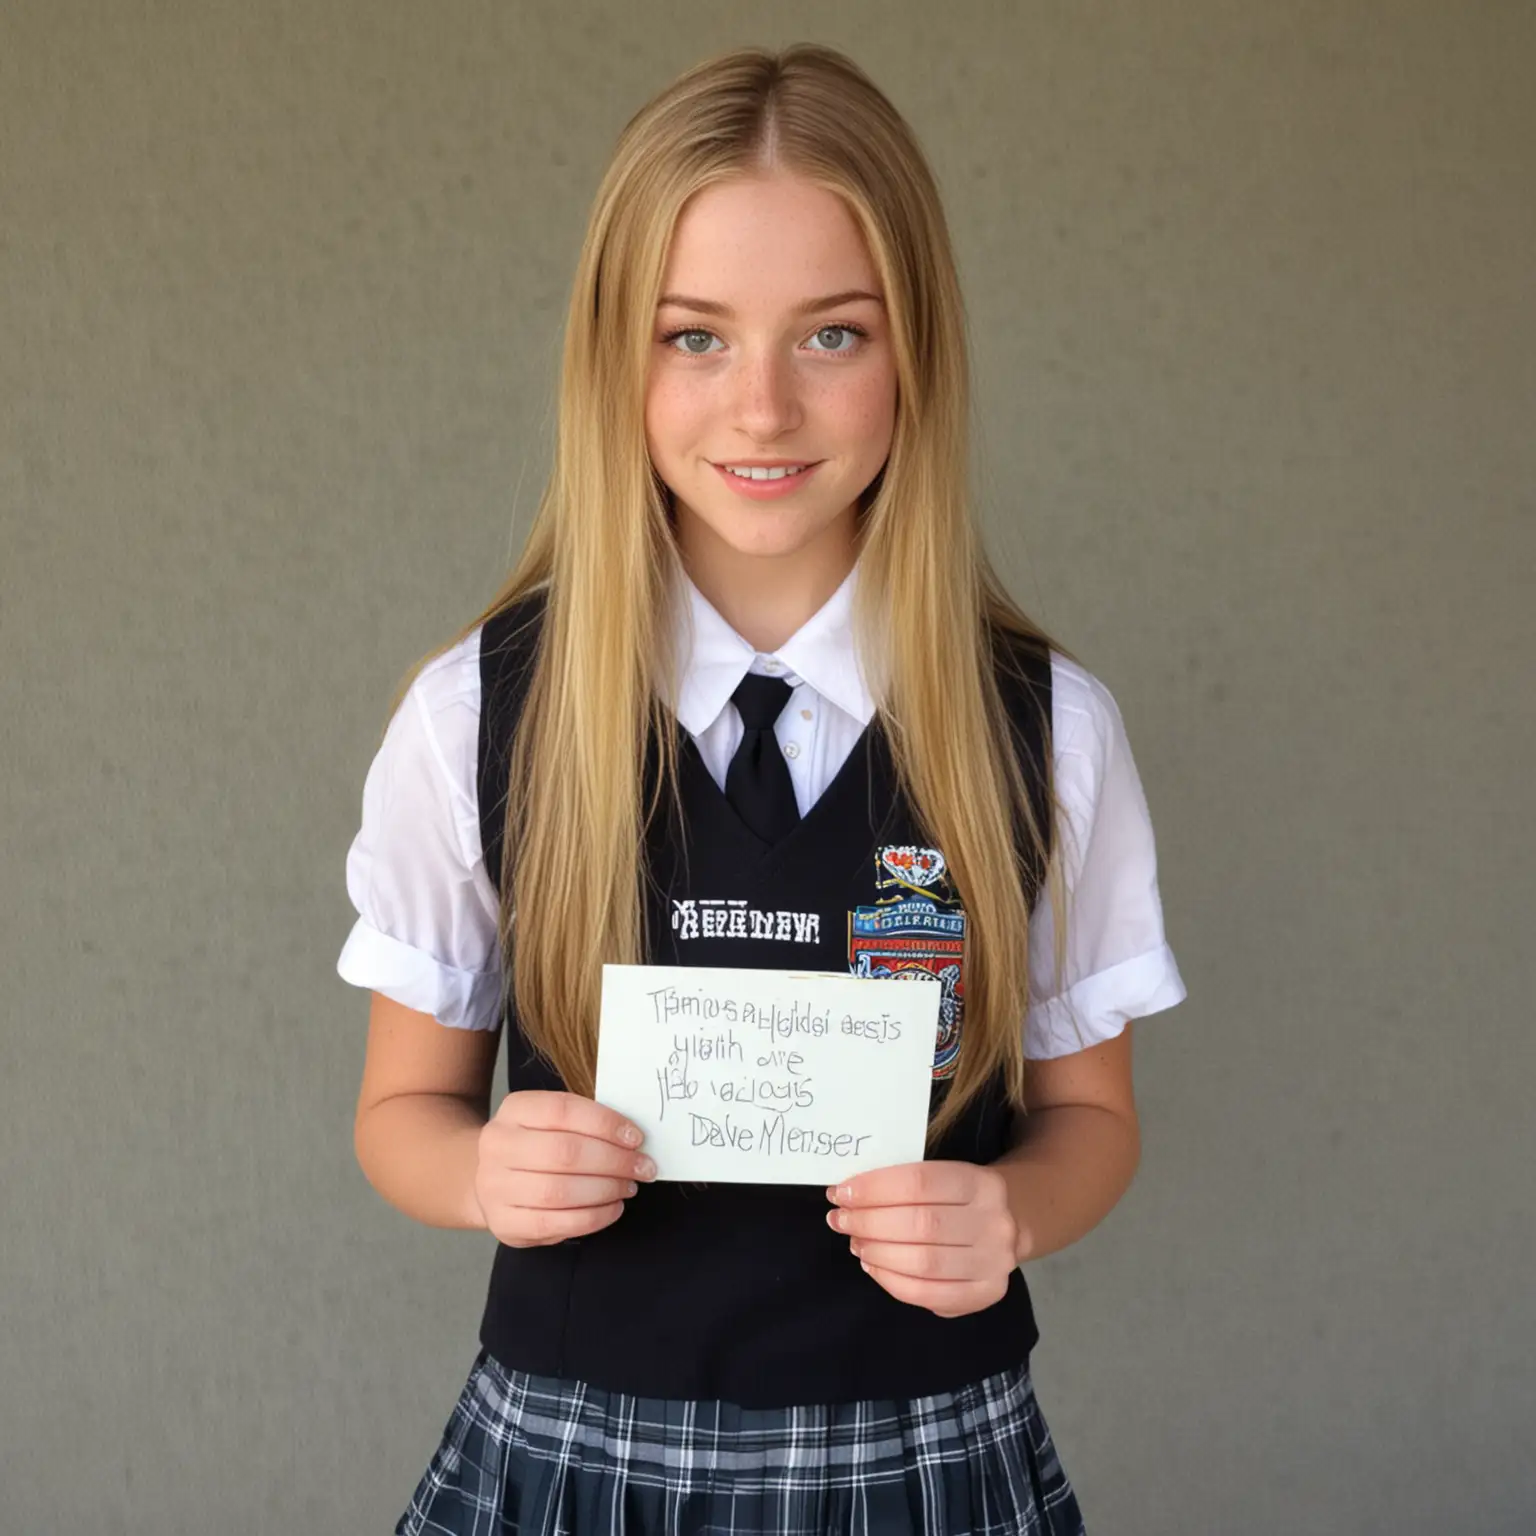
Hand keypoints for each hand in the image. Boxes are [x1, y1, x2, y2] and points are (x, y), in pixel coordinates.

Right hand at [475, 1090, 653, 1247]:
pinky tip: (612, 1208)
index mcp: (514, 1110)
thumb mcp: (550, 1121)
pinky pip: (555, 1224)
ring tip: (628, 1187)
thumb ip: (585, 1124)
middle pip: (564, 1152)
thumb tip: (631, 1138)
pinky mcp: (504, 1223)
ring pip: (560, 1191)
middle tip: (642, 1167)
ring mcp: (495, 1186)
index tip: (635, 1137)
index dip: (605, 1124)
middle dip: (613, 1161)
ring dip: (605, 1190)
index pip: (563, 1110)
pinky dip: (593, 1218)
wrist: (490, 1178)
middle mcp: (498, 1145)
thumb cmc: (535, 1145)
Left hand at [825, 1161, 1020, 1317]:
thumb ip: (905, 1183)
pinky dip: (891, 1281)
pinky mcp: (984, 1294)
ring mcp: (993, 1262)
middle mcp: (993, 1223)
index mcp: (982, 1183)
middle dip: (869, 1222)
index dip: (875, 1187)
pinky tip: (872, 1266)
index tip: (841, 1193)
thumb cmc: (960, 1197)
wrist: (1011, 1223)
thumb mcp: (945, 1176)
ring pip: (923, 1262)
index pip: (920, 1181)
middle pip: (921, 1224)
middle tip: (839, 1219)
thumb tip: (849, 1194)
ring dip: (878, 1252)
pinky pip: (928, 1294)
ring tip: (856, 1242)